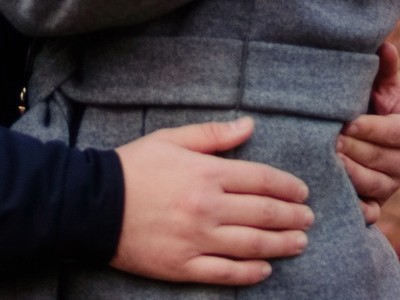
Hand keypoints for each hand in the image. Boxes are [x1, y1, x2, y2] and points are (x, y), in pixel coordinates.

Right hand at [113, 118, 312, 285]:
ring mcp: (197, 239)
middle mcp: (208, 207)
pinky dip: (250, 273)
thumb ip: (213, 135)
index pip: (262, 180)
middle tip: (308, 219)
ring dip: (281, 244)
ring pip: (252, 245)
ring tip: (299, 243)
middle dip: (292, 217)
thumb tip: (249, 126)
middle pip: (264, 213)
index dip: (288, 187)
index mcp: (207, 173)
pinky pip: (226, 272)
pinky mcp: (183, 265)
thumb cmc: (133, 167)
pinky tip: (265, 269)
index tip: (302, 192)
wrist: (92, 205)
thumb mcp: (172, 139)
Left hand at [339, 43, 399, 225]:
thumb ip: (384, 70)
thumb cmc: (373, 104)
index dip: (371, 130)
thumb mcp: (381, 87)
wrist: (369, 136)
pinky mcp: (380, 204)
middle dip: (354, 151)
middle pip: (382, 161)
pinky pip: (371, 212)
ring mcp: (395, 186)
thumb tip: (384, 45)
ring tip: (327, 162)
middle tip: (329, 142)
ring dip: (350, 175)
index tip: (346, 124)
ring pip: (374, 186)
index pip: (395, 134)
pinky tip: (337, 198)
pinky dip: (356, 209)